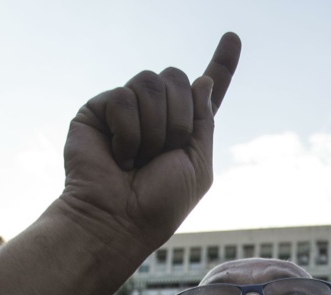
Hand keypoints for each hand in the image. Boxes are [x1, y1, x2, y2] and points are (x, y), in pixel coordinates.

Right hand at [57, 33, 240, 253]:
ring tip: (138, 159)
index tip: (233, 37)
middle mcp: (155, 113)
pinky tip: (118, 156)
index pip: (205, 89)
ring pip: (151, 83)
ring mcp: (125, 109)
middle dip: (178, 117)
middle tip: (161, 154)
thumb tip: (201, 80)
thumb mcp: (198, 166)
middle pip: (178, 77)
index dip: (222, 63)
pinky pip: (123, 96)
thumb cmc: (158, 205)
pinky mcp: (98, 110)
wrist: (118, 221)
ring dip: (153, 128)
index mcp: (184, 128)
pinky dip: (128, 132)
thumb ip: (204, 122)